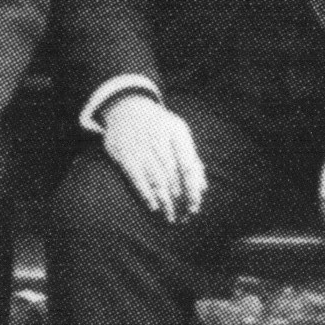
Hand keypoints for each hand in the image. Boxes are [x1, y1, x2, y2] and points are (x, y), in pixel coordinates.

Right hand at [99, 91, 206, 222]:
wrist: (126, 107)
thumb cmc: (158, 126)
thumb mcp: (178, 133)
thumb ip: (190, 158)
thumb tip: (201, 188)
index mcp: (176, 132)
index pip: (188, 164)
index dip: (193, 188)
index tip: (195, 206)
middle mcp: (157, 137)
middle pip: (173, 175)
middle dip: (180, 198)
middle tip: (184, 217)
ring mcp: (139, 145)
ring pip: (155, 178)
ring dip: (165, 200)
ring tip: (171, 217)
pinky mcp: (122, 152)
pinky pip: (136, 177)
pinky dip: (145, 192)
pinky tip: (153, 205)